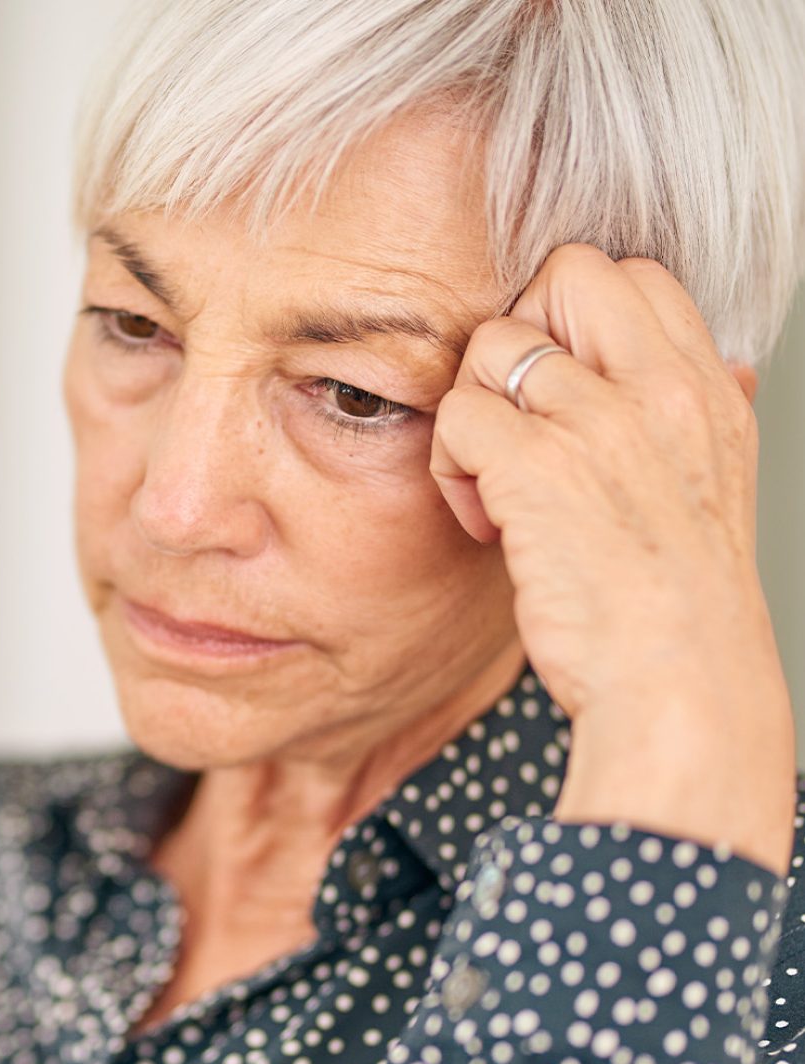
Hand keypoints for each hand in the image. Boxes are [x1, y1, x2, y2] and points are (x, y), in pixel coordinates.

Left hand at [430, 244, 795, 874]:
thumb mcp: (718, 487)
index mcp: (704, 391)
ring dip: (474, 417)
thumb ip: (704, 415)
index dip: (575, 317)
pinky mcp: (537, 468)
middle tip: (517, 418)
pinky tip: (486, 522)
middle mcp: (659, 390)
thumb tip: (719, 367)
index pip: (634, 276)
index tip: (560, 391)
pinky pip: (457, 416)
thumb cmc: (679, 603)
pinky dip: (451, 468)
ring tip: (497, 489)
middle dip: (519, 336)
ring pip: (489, 347)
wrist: (679, 683)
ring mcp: (598, 423)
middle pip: (564, 274)